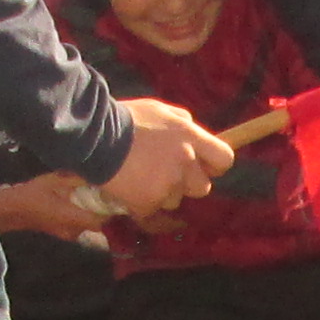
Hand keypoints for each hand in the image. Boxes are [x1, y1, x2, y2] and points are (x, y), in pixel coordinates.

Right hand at [0, 171, 110, 239]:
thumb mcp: (53, 181)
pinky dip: (86, 216)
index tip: (122, 200)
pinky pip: (81, 226)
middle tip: (115, 196)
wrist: (11, 211)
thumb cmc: (31, 195)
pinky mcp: (63, 232)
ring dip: (96, 214)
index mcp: (73, 218)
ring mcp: (68, 234)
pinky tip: (86, 203)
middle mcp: (74, 230)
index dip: (114, 214)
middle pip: (99, 225)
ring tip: (103, 198)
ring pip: (90, 226)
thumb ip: (75, 178)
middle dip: (107, 212)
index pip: (102, 221)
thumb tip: (96, 170)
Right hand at [102, 97, 231, 214]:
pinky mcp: (148, 202)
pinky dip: (140, 202)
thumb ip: (183, 120)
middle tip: (166, 174)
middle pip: (202, 187)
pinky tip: (128, 186)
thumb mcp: (160, 110)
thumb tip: (194, 129)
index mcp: (190, 136)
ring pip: (175, 200)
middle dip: (188, 184)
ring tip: (140, 176)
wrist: (95, 136)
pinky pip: (151, 209)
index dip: (215, 165)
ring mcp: (167, 184)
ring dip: (162, 193)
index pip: (224, 158)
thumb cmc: (127, 119)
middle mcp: (184, 161)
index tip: (204, 167)